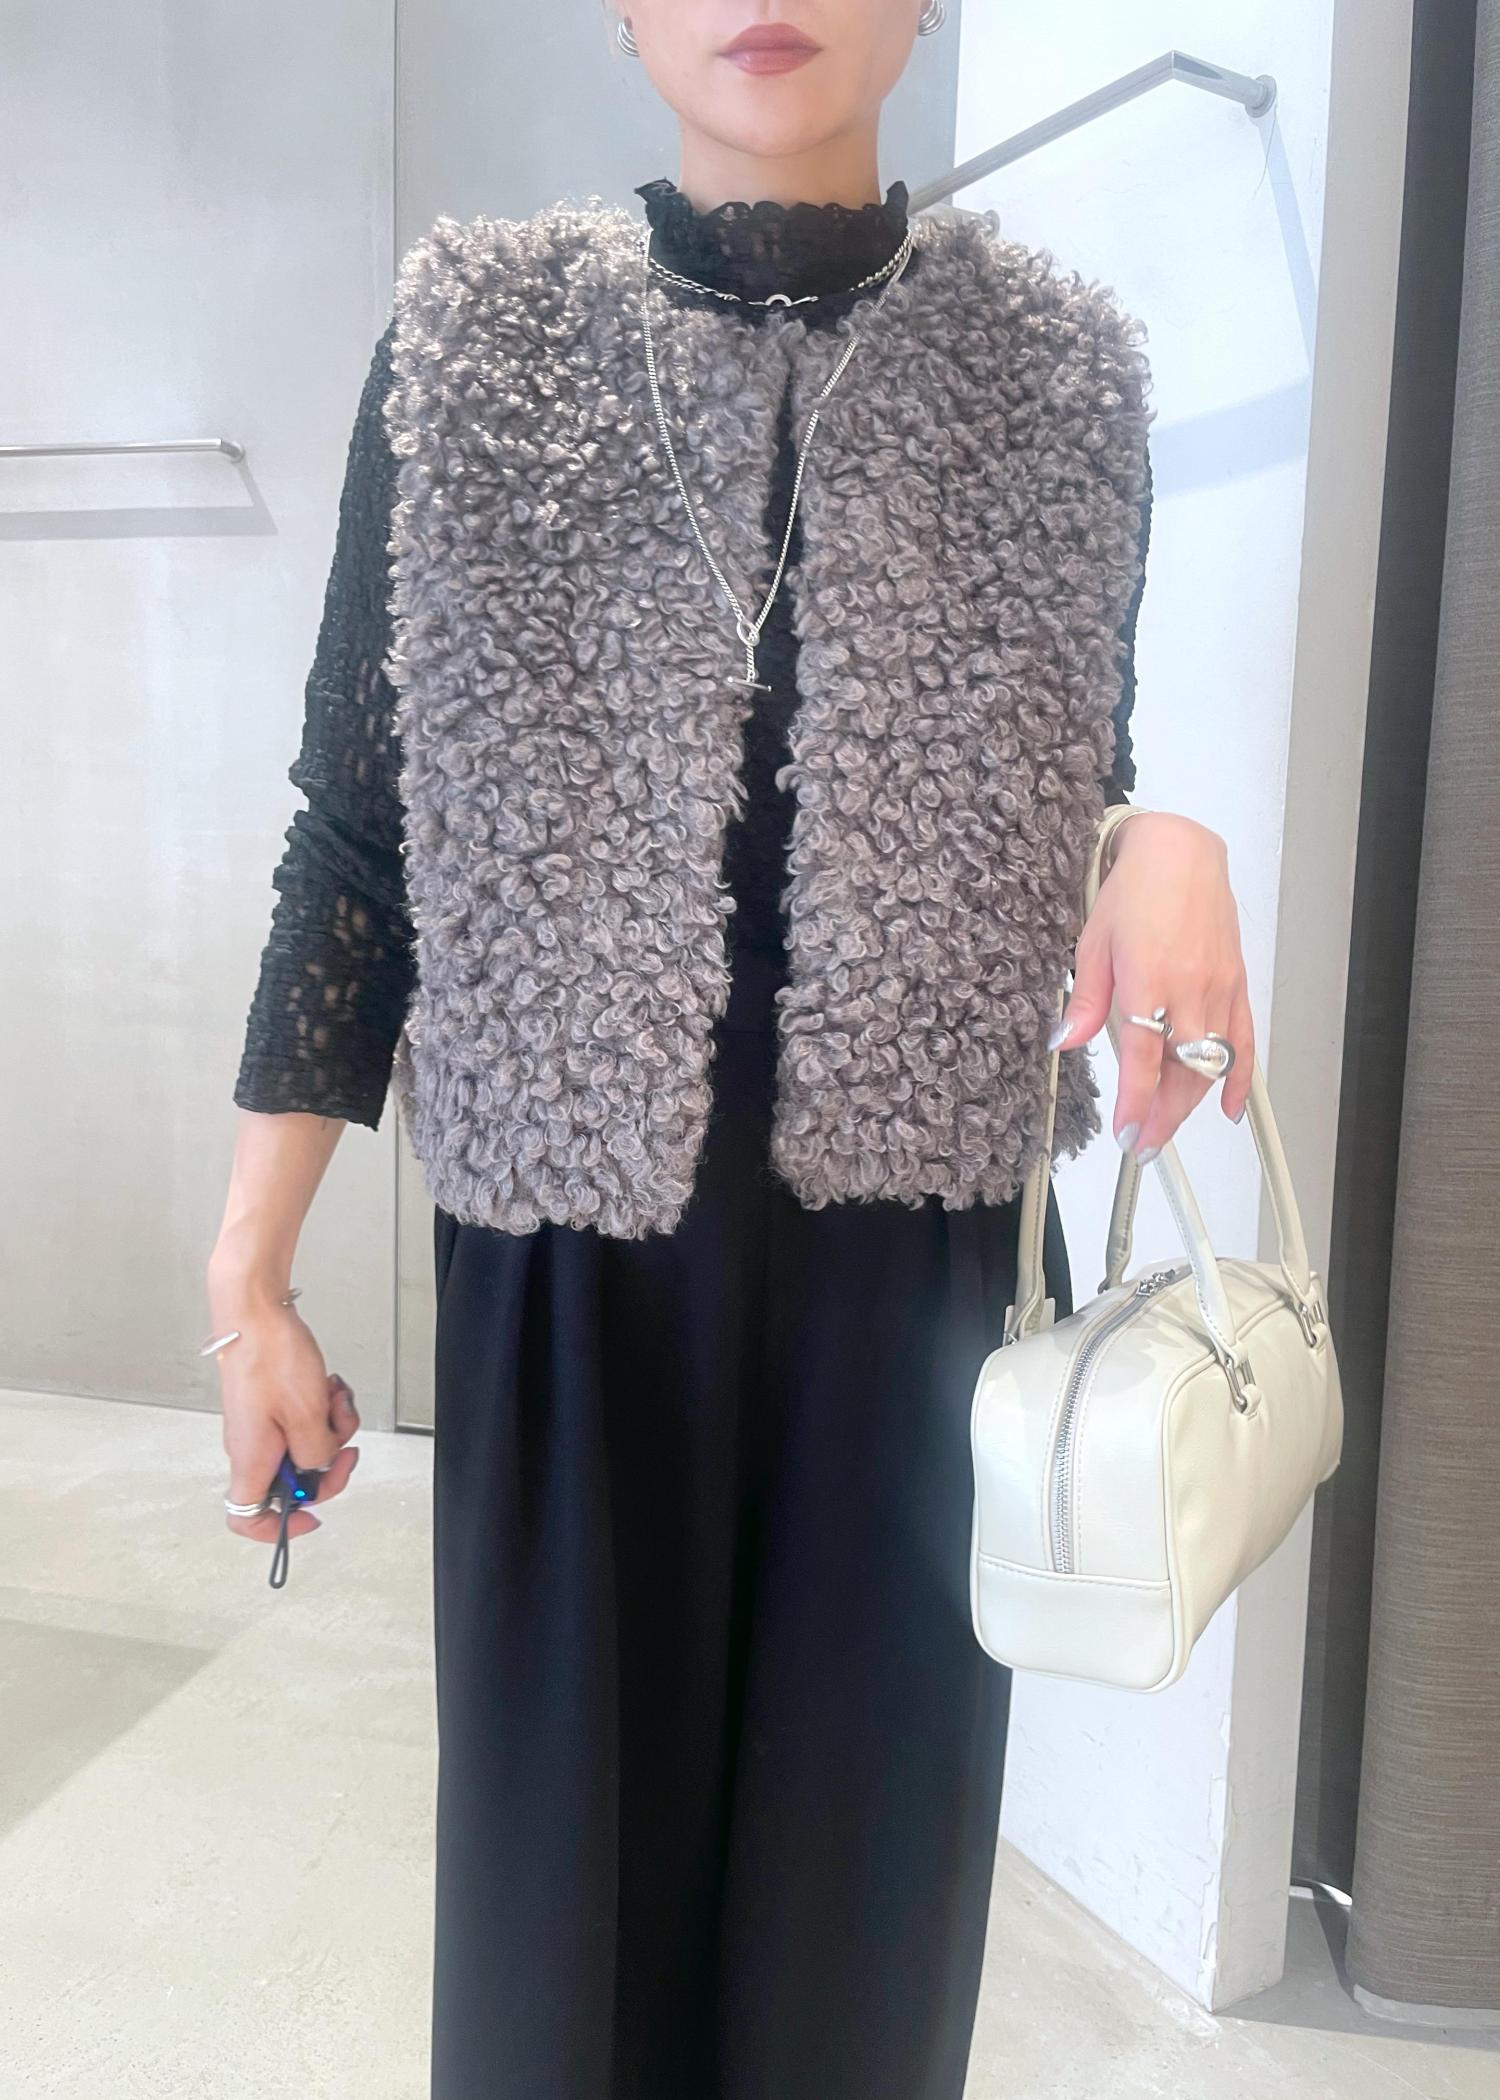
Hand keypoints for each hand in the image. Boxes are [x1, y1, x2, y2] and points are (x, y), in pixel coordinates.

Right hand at [208, 1280, 360, 1556]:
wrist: (253, 1310)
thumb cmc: (271, 1355)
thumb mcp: (307, 1415)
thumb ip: (316, 1455)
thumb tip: (319, 1467)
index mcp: (251, 1460)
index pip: (247, 1519)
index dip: (280, 1528)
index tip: (312, 1515)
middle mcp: (251, 1447)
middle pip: (292, 1481)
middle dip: (327, 1463)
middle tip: (347, 1446)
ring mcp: (261, 1424)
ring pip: (304, 1446)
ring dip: (330, 1427)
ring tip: (335, 1400)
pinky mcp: (270, 1403)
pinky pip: (303, 1420)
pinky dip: (322, 1408)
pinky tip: (328, 1387)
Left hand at [1052, 812, 1253, 1157]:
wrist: (1180, 854)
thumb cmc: (1134, 893)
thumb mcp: (1093, 944)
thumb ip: (1085, 1000)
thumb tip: (1065, 1041)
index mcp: (1147, 978)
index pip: (1143, 1057)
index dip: (1136, 1102)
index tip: (1127, 1133)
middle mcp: (1189, 988)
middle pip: (1184, 1071)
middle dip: (1164, 1117)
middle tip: (1144, 1146)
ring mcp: (1219, 988)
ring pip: (1212, 1063)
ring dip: (1189, 1104)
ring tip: (1166, 1130)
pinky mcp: (1237, 984)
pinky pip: (1244, 1040)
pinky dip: (1239, 1079)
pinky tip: (1228, 1109)